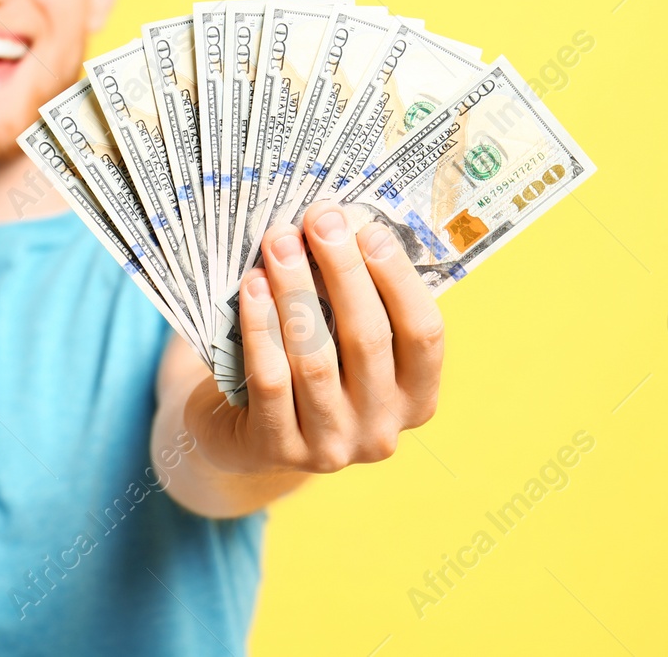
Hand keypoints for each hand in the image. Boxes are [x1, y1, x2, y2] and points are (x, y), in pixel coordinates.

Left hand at [186, 201, 444, 475]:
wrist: (244, 432)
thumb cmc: (308, 364)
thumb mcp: (343, 337)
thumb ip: (355, 293)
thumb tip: (344, 221)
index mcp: (415, 398)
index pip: (423, 335)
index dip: (399, 280)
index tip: (369, 229)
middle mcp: (381, 429)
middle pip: (368, 340)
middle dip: (343, 270)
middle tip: (319, 219)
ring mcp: (331, 447)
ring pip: (316, 359)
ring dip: (296, 291)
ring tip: (279, 242)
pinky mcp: (278, 449)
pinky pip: (272, 380)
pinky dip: (262, 328)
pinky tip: (252, 286)